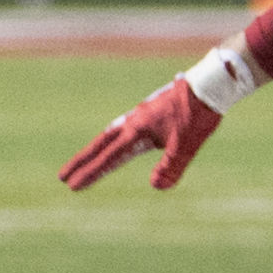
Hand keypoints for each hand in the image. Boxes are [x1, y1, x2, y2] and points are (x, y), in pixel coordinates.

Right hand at [59, 78, 220, 191]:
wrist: (209, 86)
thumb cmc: (198, 114)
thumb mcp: (187, 144)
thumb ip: (171, 166)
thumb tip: (155, 186)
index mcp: (138, 130)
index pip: (109, 157)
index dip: (91, 173)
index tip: (73, 186)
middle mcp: (134, 122)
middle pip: (100, 145)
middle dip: (82, 161)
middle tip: (63, 176)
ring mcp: (141, 115)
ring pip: (110, 135)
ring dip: (96, 149)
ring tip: (84, 161)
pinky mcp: (151, 112)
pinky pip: (124, 128)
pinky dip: (113, 139)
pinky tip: (119, 140)